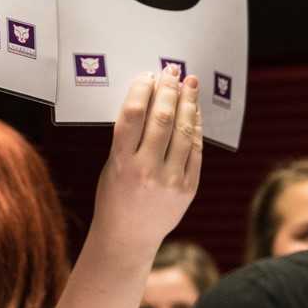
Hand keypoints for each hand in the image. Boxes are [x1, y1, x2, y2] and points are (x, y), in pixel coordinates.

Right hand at [91, 66, 201, 258]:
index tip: (148, 75)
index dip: (142, 91)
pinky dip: (195, 127)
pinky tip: (194, 111)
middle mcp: (147, 171)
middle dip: (168, 90)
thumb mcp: (112, 164)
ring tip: (189, 83)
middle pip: (162, 119)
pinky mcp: (188, 188)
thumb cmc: (115, 196)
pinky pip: (195, 150)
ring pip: (184, 131)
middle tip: (172, 71)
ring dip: (187, 102)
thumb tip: (150, 99)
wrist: (128, 237)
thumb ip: (129, 137)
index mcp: (121, 163)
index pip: (133, 116)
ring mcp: (171, 180)